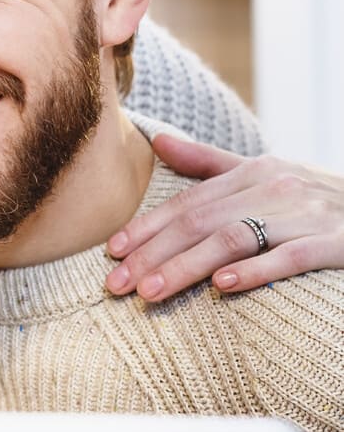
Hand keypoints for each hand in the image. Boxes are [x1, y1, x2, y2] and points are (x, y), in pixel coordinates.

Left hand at [105, 134, 343, 300]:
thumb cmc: (317, 198)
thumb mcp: (265, 175)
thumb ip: (209, 164)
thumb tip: (156, 141)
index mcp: (253, 173)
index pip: (187, 203)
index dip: (146, 227)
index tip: (111, 252)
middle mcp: (274, 188)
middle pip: (201, 222)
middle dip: (152, 253)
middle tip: (116, 284)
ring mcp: (306, 215)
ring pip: (235, 239)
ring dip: (187, 266)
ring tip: (151, 290)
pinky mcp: (338, 242)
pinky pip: (292, 256)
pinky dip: (256, 270)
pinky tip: (224, 286)